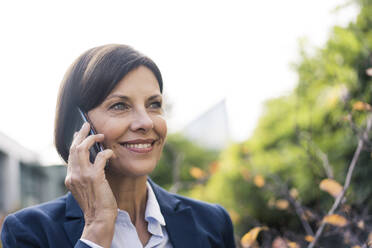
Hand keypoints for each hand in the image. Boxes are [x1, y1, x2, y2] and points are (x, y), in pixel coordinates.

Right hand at [65, 122, 116, 246]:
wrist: (99, 218)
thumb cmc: (96, 203)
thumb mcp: (85, 187)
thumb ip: (85, 174)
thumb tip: (93, 158)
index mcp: (70, 178)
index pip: (70, 154)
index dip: (75, 141)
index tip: (80, 133)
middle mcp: (73, 175)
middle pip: (74, 148)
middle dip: (81, 134)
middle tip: (87, 125)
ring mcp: (82, 176)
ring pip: (82, 149)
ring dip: (92, 139)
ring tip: (100, 135)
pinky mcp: (94, 177)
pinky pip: (99, 157)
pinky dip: (106, 153)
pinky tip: (112, 154)